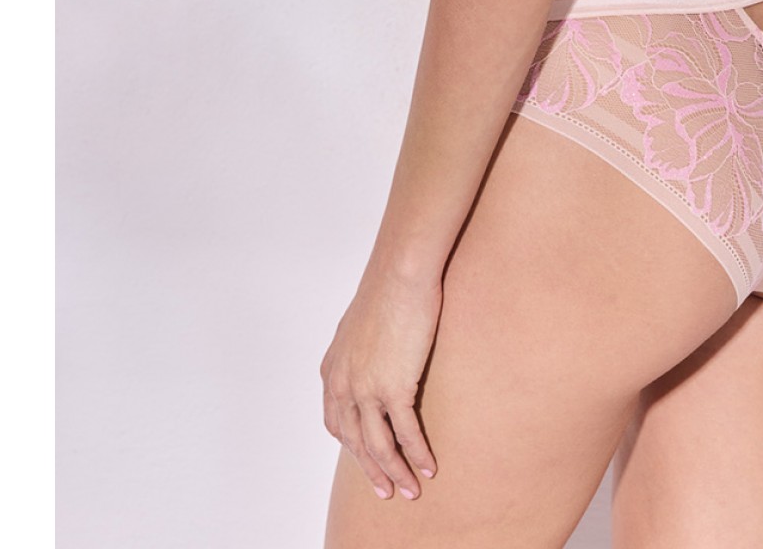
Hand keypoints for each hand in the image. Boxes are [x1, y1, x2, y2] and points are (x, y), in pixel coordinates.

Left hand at [320, 266, 442, 499]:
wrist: (400, 273)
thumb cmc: (388, 287)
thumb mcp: (361, 323)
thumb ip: (361, 349)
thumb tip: (374, 355)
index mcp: (332, 370)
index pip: (336, 421)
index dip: (352, 445)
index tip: (368, 459)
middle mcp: (342, 384)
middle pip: (355, 442)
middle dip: (372, 470)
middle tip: (387, 490)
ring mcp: (365, 389)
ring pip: (379, 446)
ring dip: (396, 472)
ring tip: (412, 488)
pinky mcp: (393, 387)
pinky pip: (405, 433)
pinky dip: (417, 454)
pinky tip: (429, 466)